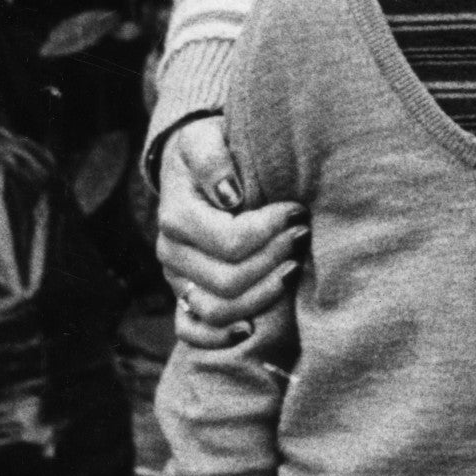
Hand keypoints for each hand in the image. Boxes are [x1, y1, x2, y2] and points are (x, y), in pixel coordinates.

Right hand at [155, 118, 299, 342]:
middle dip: (274, 259)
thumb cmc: (209, 149)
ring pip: (217, 310)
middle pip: (229, 280)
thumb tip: (232, 194)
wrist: (193, 167)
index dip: (270, 231)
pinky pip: (191, 331)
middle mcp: (172, 254)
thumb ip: (214, 159)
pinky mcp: (185, 296)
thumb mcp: (206, 138)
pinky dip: (219, 337)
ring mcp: (178, 279)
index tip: (297, 210)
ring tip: (293, 268)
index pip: (230, 242)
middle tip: (303, 234)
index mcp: (176, 217)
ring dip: (262, 295)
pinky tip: (250, 329)